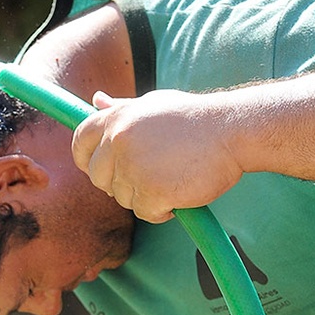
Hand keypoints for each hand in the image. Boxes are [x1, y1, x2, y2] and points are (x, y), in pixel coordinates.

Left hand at [72, 90, 243, 223]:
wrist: (233, 130)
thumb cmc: (194, 119)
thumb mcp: (154, 105)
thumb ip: (121, 109)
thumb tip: (96, 101)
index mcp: (116, 118)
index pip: (80, 142)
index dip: (86, 159)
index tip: (98, 169)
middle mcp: (119, 141)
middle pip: (98, 177)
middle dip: (118, 183)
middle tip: (149, 177)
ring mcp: (134, 167)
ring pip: (123, 198)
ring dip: (145, 196)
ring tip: (172, 178)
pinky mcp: (152, 191)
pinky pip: (145, 213)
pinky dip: (161, 211)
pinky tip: (180, 194)